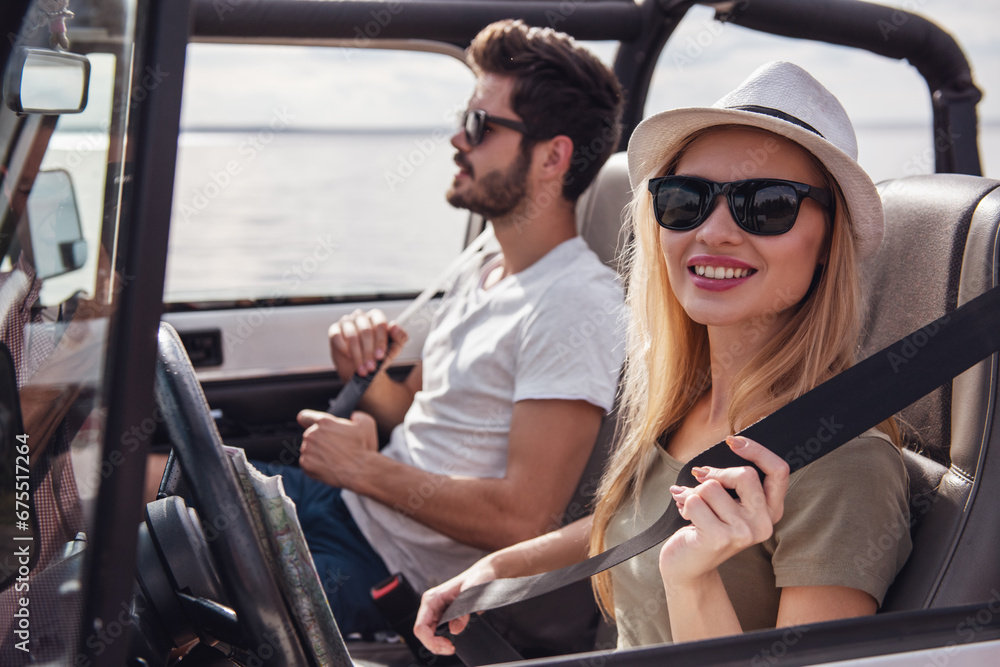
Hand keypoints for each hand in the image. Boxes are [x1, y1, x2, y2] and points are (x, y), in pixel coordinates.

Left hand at [296, 409, 378, 488]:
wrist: (360, 471)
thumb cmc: (363, 447)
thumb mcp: (367, 423)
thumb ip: (357, 415)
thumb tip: (353, 416)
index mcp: (324, 422)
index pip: (304, 416)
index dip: (306, 419)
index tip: (307, 423)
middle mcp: (312, 434)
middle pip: (309, 435)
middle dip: (319, 440)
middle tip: (334, 448)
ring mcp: (307, 450)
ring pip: (308, 449)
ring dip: (317, 453)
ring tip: (333, 459)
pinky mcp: (306, 465)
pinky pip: (307, 463)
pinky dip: (315, 465)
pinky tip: (329, 467)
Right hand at [328, 308, 408, 380]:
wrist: (362, 368)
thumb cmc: (378, 356)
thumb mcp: (394, 350)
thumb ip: (399, 338)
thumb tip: (394, 326)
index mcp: (376, 317)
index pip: (380, 324)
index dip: (380, 342)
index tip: (380, 357)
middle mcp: (361, 317)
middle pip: (366, 331)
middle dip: (369, 353)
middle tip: (371, 367)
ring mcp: (346, 322)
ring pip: (352, 335)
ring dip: (358, 355)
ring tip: (362, 368)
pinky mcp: (334, 330)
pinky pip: (337, 336)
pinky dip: (343, 348)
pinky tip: (349, 356)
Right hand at [413, 558, 500, 654]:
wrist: (485, 575)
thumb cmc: (478, 578)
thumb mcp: (472, 591)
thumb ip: (464, 610)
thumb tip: (454, 629)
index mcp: (432, 599)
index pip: (421, 627)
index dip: (431, 640)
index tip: (448, 645)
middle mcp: (432, 606)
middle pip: (424, 634)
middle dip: (435, 645)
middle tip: (452, 648)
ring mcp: (438, 612)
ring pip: (430, 636)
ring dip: (440, 645)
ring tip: (453, 647)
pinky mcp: (445, 617)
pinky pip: (439, 634)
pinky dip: (445, 641)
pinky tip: (454, 642)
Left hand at [659, 435, 789, 587]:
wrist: (686, 566)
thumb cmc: (706, 526)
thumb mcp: (725, 502)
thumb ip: (729, 482)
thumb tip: (710, 463)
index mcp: (771, 511)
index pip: (779, 471)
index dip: (758, 450)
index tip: (733, 441)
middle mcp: (763, 524)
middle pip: (744, 475)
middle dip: (716, 473)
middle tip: (700, 479)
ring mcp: (743, 533)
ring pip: (712, 487)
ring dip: (694, 493)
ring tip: (693, 509)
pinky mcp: (719, 538)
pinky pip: (694, 501)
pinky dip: (684, 504)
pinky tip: (686, 518)